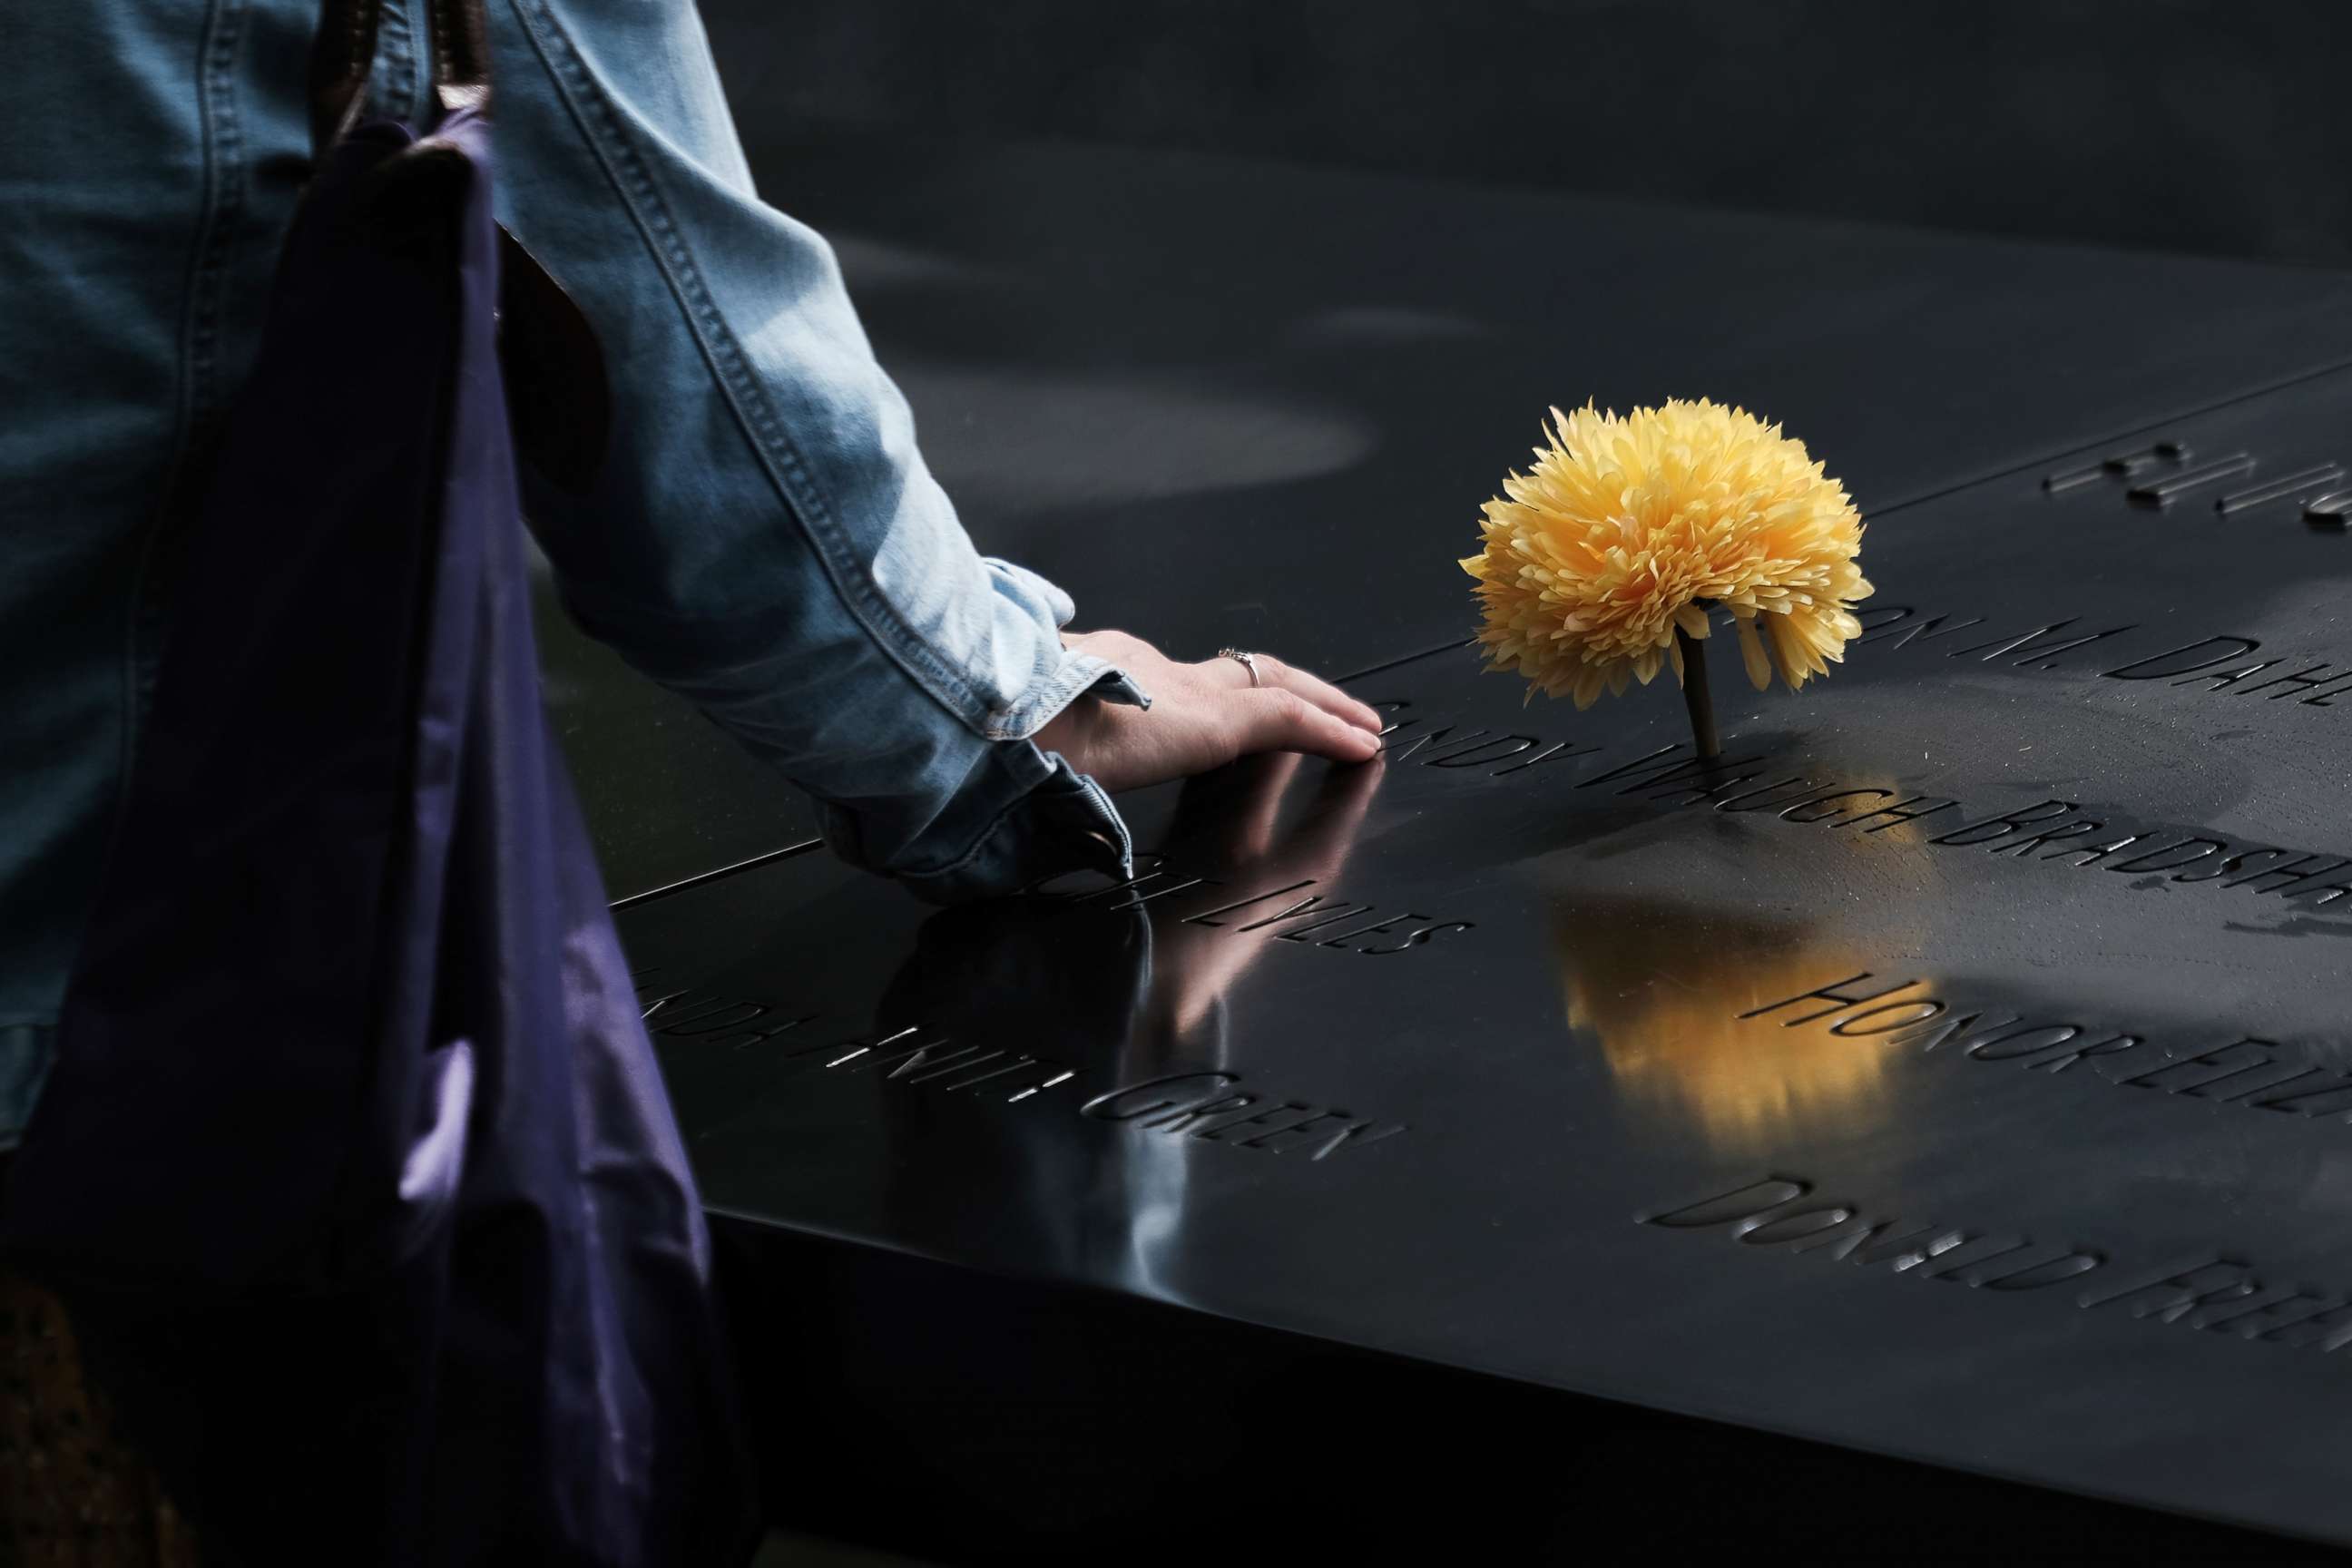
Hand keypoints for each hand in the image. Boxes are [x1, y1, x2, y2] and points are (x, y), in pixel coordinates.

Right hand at [1034, 630, 1384, 792]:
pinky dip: (1329, 731)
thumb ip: (1052, 758)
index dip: (1220, 693)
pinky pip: (1290, 720)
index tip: (1241, 709)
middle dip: (1289, 687)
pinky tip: (1362, 747)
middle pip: (1240, 674)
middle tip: (1329, 707)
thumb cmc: (1008, 748)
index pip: (1180, 682)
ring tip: (1363, 726)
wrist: (1007, 729)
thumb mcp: (1038, 750)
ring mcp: (1186, 690)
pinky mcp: (1215, 719)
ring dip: (1325, 706)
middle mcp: (1155, 675)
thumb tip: (1024, 775)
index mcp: (1110, 683)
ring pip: (1275, 689)